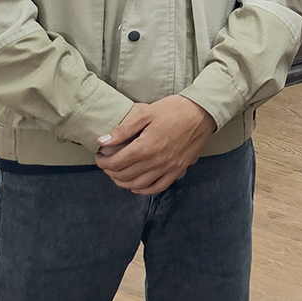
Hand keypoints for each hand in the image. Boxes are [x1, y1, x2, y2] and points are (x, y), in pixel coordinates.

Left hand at [95, 96, 216, 194]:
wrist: (202, 113)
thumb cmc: (174, 110)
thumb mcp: (146, 113)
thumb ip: (123, 129)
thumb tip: (103, 141)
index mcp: (145, 147)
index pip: (116, 163)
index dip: (103, 162)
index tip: (99, 157)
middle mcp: (155, 162)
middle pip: (125, 176)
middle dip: (111, 172)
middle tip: (106, 164)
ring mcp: (168, 168)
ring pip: (139, 185)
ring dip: (124, 183)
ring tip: (117, 175)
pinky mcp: (178, 169)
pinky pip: (159, 187)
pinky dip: (145, 190)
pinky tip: (137, 187)